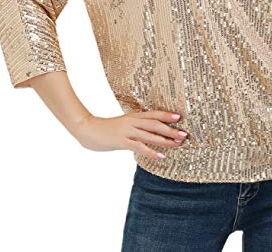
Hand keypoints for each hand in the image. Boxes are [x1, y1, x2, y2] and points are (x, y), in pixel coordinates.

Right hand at [73, 110, 187, 160]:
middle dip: (170, 129)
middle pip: (155, 124)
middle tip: (184, 134)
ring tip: (177, 143)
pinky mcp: (121, 141)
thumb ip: (135, 127)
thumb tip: (149, 133)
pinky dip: (151, 151)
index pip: (153, 114)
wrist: (87, 129)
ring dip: (165, 140)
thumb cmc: (106, 129)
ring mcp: (127, 131)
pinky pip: (139, 146)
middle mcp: (132, 121)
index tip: (180, 116)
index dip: (166, 114)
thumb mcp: (123, 124)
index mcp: (133, 116)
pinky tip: (161, 156)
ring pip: (150, 134)